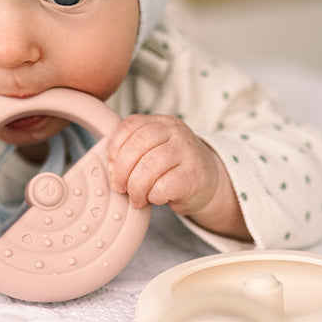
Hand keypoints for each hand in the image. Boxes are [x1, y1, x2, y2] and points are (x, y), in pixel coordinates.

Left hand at [107, 114, 249, 239]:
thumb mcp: (155, 150)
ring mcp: (187, 152)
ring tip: (137, 197)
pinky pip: (162, 187)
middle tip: (120, 186)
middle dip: (122, 170)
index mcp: (162, 123)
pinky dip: (153, 196)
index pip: (130, 125)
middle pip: (138, 145)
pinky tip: (155, 198)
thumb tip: (112, 167)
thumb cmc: (174, 168)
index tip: (113, 166)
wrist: (209, 182)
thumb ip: (134, 150)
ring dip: (136, 187)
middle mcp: (176, 132)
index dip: (115, 147)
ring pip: (148, 166)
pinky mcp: (192, 176)